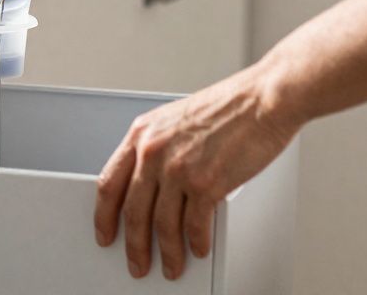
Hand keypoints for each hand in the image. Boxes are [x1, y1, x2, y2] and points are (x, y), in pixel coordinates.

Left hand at [93, 68, 299, 279]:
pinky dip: (195, 243)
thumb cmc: (228, 107)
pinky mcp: (206, 184)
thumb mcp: (175, 121)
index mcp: (142, 134)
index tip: (105, 234)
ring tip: (171, 266)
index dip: (103, 216)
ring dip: (167, 253)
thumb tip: (152, 188)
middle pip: (133, 212)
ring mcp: (178, 168)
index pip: (109, 184)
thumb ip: (158, 149)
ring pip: (162, 225)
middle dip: (134, 245)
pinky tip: (198, 249)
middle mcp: (154, 151)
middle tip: (137, 263)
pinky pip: (194, 226)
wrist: (263, 100)